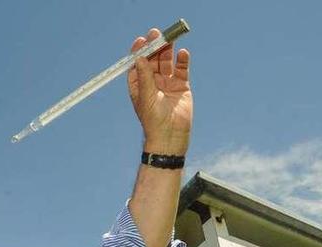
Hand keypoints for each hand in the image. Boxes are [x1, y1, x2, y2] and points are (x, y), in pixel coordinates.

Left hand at [128, 29, 192, 155]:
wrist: (170, 136)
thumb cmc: (153, 120)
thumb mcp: (146, 97)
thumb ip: (145, 77)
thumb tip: (140, 58)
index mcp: (139, 85)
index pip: (138, 64)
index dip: (139, 51)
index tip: (142, 40)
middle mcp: (152, 82)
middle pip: (153, 60)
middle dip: (155, 47)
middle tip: (157, 34)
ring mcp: (167, 83)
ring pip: (167, 62)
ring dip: (168, 50)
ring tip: (169, 39)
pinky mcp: (181, 86)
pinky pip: (182, 70)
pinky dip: (182, 61)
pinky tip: (183, 53)